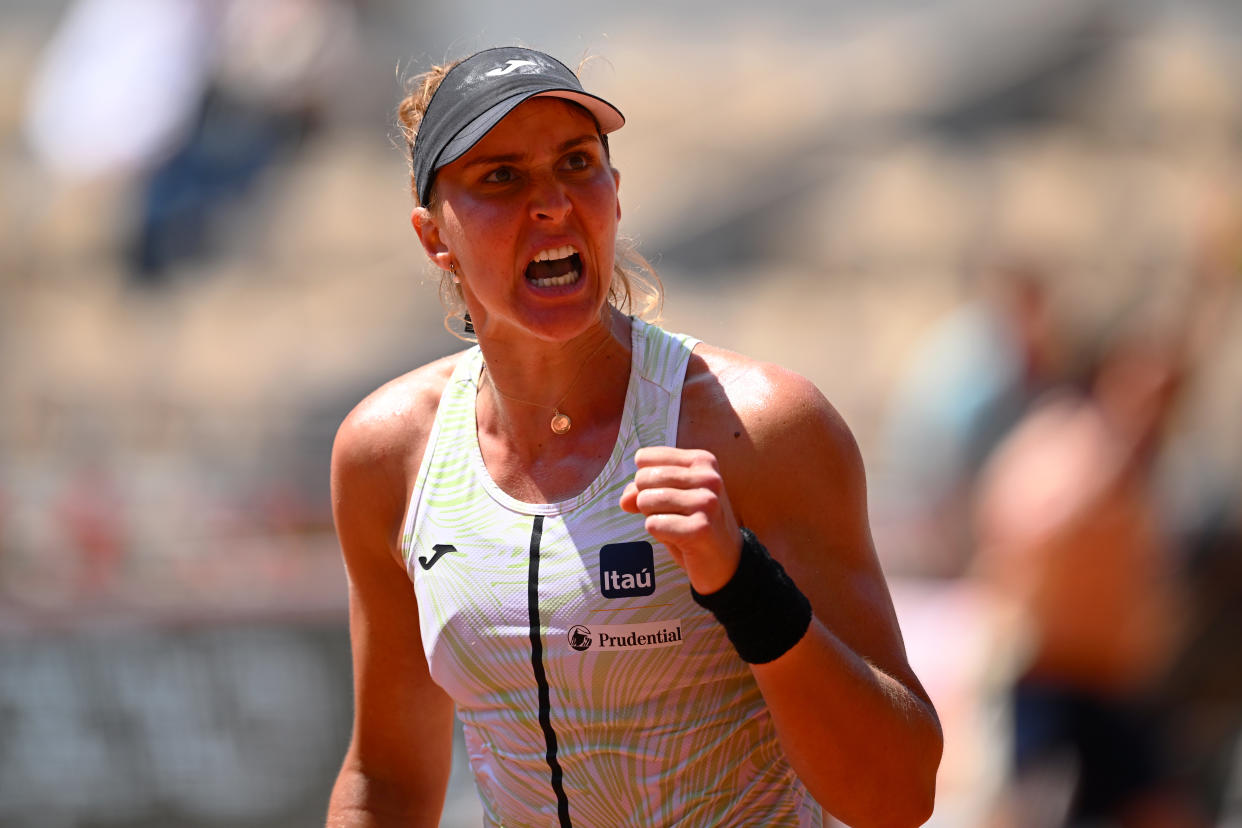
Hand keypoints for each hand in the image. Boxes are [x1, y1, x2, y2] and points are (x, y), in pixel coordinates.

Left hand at [619, 446, 741, 593]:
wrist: (726, 561)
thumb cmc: (694, 523)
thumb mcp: (670, 498)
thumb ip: (642, 490)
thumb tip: (625, 499)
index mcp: (702, 461)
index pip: (645, 457)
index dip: (644, 482)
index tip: (667, 495)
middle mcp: (708, 477)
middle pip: (643, 478)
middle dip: (646, 500)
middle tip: (672, 515)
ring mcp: (706, 502)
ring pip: (645, 500)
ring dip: (653, 518)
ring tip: (677, 526)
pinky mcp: (700, 528)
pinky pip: (652, 524)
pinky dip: (659, 535)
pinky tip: (680, 539)